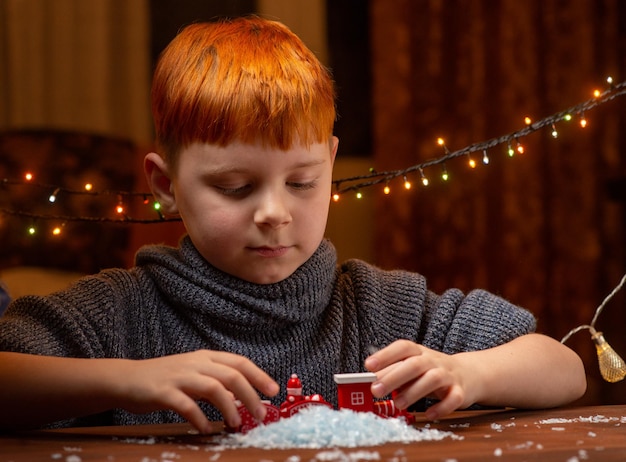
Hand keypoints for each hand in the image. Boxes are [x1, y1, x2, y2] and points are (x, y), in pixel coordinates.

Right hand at [116, 350, 278, 432]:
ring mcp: (180, 376)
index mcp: (205, 357)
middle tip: (261, 415)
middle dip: (250, 395)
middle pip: (231, 374)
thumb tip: (242, 399)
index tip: (273, 391)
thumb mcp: (194, 375)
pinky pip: (186, 405)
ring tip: (236, 424)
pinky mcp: (163, 392)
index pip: (239, 362)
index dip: (259, 375)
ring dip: (229, 407)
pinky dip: (199, 418)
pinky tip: (206, 429)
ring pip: (213, 387)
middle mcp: (195, 363)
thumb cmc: (165, 379)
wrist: (126, 379)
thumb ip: (216, 383)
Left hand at [364, 340, 471, 419]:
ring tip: (398, 404)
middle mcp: (434, 360)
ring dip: (414, 392)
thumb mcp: (412, 367)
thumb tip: (371, 380)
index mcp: (419, 352)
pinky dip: (441, 407)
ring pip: (433, 379)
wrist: (469, 373)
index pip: (403, 347)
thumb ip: (393, 372)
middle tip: (375, 390)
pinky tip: (428, 414)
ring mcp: (448, 375)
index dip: (386, 355)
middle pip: (415, 364)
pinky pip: (453, 398)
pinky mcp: (460, 391)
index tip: (368, 365)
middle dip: (394, 377)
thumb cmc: (431, 371)